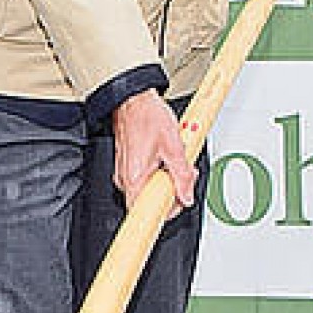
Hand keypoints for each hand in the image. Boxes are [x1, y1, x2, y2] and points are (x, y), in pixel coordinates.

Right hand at [109, 89, 197, 215]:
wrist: (133, 100)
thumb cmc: (147, 117)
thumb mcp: (174, 147)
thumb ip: (182, 175)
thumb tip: (187, 195)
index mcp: (134, 178)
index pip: (147, 213)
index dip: (166, 211)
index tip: (178, 202)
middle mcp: (125, 179)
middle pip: (151, 202)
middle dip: (172, 191)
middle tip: (184, 174)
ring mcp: (125, 173)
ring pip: (149, 190)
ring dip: (166, 181)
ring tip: (174, 161)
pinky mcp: (128, 167)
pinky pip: (145, 179)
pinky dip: (158, 173)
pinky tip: (165, 159)